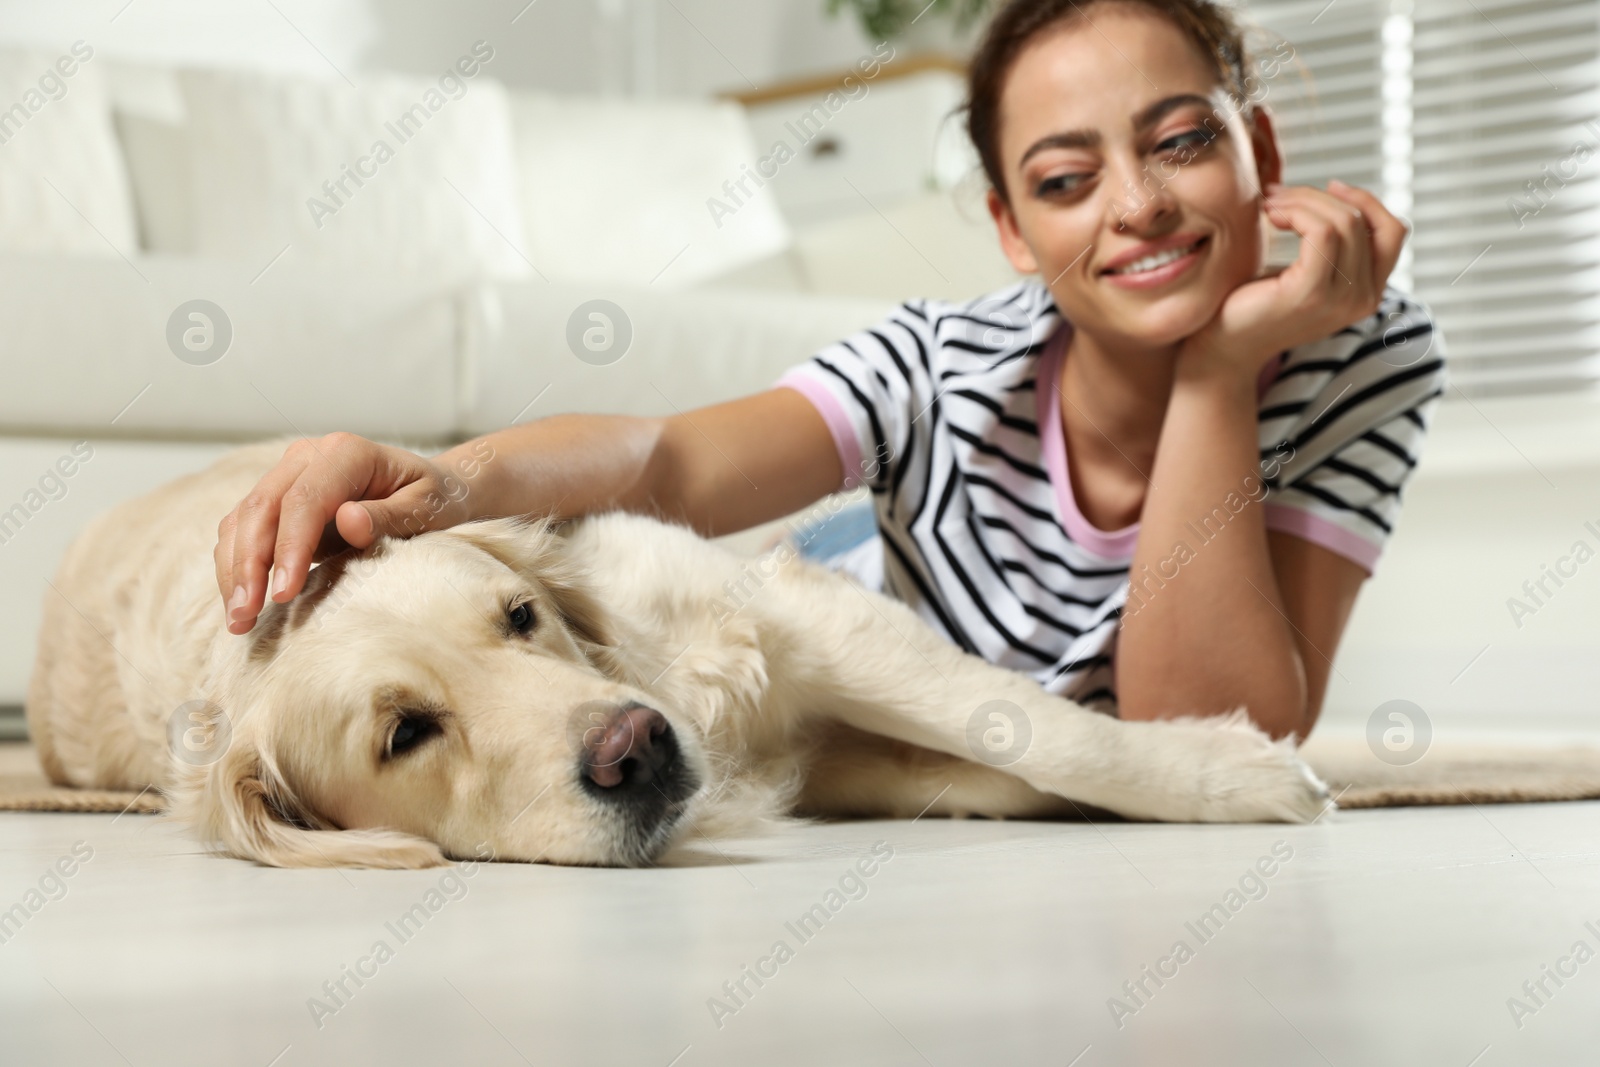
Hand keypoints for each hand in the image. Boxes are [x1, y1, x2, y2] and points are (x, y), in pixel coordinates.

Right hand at [215, 433, 482, 633]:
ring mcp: (289, 474)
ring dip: (234, 570)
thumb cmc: (436, 501)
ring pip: (243, 519)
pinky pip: (245, 529)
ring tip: (237, 620)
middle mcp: (309, 456)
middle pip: (262, 508)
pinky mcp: (278, 498)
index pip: (304, 500)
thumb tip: (348, 521)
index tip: (283, 594)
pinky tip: (241, 602)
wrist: (435, 490)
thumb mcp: (428, 509)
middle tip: (244, 616)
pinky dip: (237, 565)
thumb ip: (390, 515)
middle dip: (248, 565)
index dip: (289, 548)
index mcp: (347, 452)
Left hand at [1181, 180, 1408, 378]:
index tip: (1327, 187)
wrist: (1220, 344)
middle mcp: (1364, 300)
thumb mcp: (1306, 268)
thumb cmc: (1254, 300)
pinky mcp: (1311, 293)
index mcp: (1368, 293)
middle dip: (1318, 196)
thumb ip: (1334, 243)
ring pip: (1343, 222)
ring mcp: (1341, 300)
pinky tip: (1269, 216)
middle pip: (1361, 221)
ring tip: (1269, 204)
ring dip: (1302, 201)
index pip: (1392, 231)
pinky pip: (1322, 232)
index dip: (1365, 200)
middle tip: (1276, 194)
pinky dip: (1296, 212)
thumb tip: (1340, 191)